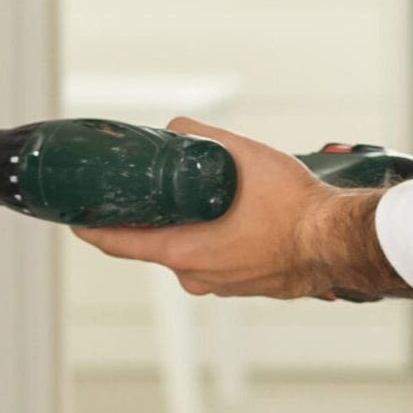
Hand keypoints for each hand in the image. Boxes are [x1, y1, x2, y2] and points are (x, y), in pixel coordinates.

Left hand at [72, 117, 412, 301]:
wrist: (339, 241)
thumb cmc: (294, 208)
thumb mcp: (241, 155)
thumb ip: (200, 137)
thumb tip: (176, 127)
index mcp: (183, 252)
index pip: (119, 243)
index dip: (90, 228)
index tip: (73, 217)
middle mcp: (198, 276)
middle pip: (158, 243)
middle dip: (156, 215)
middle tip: (154, 187)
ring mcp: (223, 285)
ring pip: (193, 251)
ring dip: (193, 225)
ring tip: (209, 195)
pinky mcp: (248, 285)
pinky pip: (220, 259)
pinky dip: (219, 238)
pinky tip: (238, 215)